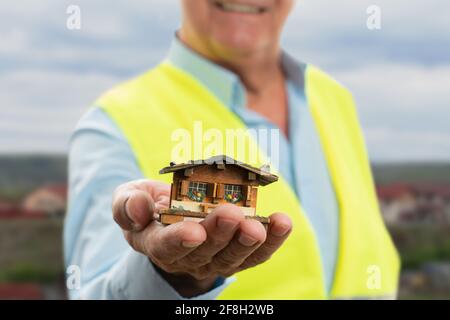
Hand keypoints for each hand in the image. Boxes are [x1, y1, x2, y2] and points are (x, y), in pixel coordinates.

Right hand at [112, 179, 291, 296]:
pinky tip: (282, 223)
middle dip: (219, 233)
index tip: (193, 231)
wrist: (170, 218)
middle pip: (205, 251)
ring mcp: (215, 256)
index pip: (166, 247)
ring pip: (232, 255)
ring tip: (257, 226)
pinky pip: (256, 253)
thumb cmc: (149, 207)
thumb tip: (141, 208)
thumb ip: (127, 205)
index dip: (179, 241)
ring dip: (247, 241)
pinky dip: (272, 240)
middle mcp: (188, 255)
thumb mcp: (128, 199)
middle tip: (230, 214)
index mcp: (157, 242)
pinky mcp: (238, 253)